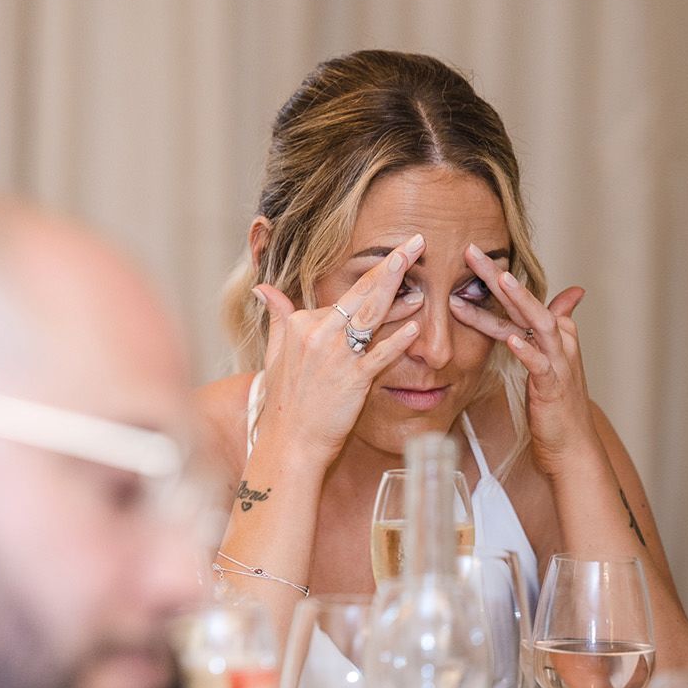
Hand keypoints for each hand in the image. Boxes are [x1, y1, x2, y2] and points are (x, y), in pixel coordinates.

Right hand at [251, 233, 426, 462]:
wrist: (289, 443)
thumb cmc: (285, 402)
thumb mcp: (275, 353)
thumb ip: (277, 317)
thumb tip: (264, 289)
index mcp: (301, 325)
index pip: (344, 296)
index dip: (374, 276)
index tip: (396, 259)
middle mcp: (318, 335)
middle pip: (361, 294)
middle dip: (391, 266)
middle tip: (416, 244)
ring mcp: (336, 357)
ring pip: (373, 318)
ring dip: (399, 295)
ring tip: (423, 278)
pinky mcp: (352, 381)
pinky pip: (380, 356)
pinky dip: (398, 342)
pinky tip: (416, 328)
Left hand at [450, 244, 603, 476]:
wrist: (572, 445)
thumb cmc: (555, 403)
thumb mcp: (550, 358)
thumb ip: (548, 324)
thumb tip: (573, 292)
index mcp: (549, 334)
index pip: (517, 301)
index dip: (493, 279)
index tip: (465, 258)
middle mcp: (556, 342)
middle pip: (525, 301)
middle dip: (498, 275)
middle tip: (471, 250)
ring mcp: (558, 363)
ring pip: (538, 323)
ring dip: (519, 301)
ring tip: (501, 279)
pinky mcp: (553, 387)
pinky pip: (540, 364)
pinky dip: (527, 350)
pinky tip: (512, 339)